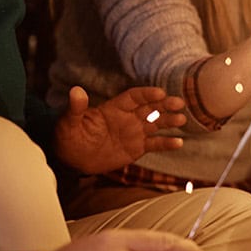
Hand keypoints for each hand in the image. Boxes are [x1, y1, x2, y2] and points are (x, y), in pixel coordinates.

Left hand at [55, 86, 185, 174]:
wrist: (73, 160)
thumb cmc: (70, 137)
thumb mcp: (70, 122)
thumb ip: (76, 107)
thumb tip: (76, 91)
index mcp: (114, 108)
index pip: (134, 97)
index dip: (147, 94)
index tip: (160, 93)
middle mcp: (128, 118)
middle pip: (150, 108)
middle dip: (164, 105)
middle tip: (178, 103)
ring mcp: (134, 132)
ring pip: (156, 123)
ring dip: (169, 121)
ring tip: (181, 120)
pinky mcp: (137, 148)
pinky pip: (155, 144)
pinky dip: (167, 143)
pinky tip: (179, 142)